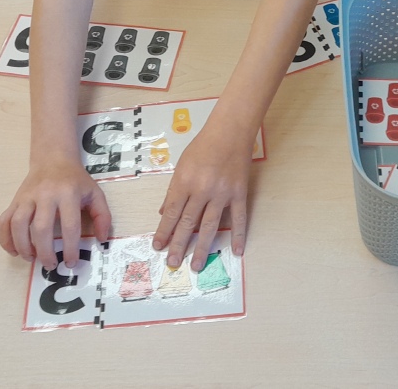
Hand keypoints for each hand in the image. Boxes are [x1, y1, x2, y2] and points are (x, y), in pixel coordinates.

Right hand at [0, 156, 110, 269]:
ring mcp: (27, 197)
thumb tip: (101, 239)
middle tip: (50, 265)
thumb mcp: (95, 193)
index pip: (70, 226)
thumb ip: (102, 216)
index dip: (70, 249)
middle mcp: (46, 194)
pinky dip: (5, 239)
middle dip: (45, 252)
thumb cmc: (75, 180)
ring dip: (23, 246)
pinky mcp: (14, 200)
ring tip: (31, 258)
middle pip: (41, 228)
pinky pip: (3, 221)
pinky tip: (14, 250)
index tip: (70, 263)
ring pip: (18, 225)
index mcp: (68, 193)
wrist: (53, 159)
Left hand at [153, 123, 250, 270]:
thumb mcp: (182, 165)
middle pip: (188, 223)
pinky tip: (237, 251)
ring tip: (197, 266)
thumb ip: (173, 190)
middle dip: (179, 245)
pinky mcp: (239, 193)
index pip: (171, 213)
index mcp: (184, 182)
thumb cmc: (203, 145)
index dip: (163, 231)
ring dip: (202, 247)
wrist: (230, 131)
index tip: (158, 247)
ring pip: (210, 225)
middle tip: (173, 263)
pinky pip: (239, 218)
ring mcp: (222, 193)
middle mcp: (202, 190)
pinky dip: (238, 235)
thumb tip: (163, 212)